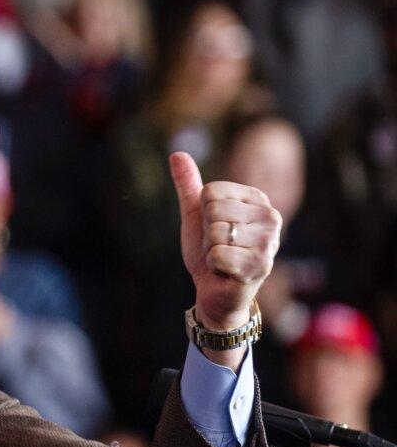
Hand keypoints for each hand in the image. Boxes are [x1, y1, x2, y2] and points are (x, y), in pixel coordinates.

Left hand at [171, 152, 281, 365]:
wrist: (215, 292)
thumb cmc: (209, 251)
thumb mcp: (195, 215)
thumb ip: (189, 184)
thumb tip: (176, 154)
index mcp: (257, 199)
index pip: (211, 191)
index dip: (202, 214)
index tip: (213, 229)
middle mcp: (270, 216)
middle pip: (214, 210)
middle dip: (206, 233)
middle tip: (216, 247)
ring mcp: (269, 241)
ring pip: (216, 232)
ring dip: (210, 250)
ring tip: (222, 260)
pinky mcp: (260, 265)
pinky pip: (218, 254)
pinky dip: (213, 266)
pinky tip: (226, 272)